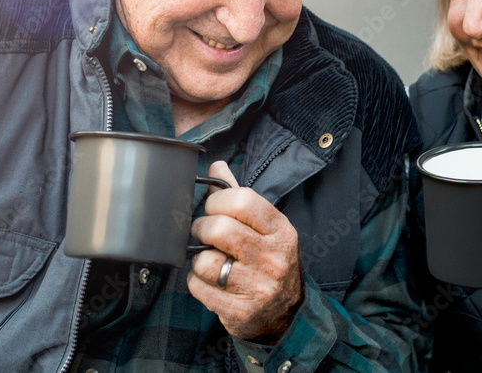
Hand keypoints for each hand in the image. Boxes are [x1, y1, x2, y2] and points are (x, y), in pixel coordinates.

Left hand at [188, 161, 303, 342]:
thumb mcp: (264, 226)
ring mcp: (258, 287)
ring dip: (198, 258)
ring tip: (208, 258)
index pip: (241, 200)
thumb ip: (239, 196)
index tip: (212, 208)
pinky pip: (198, 287)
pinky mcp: (240, 312)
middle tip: (204, 233)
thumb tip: (215, 166)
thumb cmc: (268, 259)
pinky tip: (209, 280)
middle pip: (219, 229)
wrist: (285, 313)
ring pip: (204, 261)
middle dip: (201, 228)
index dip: (216, 201)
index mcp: (280, 230)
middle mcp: (273, 258)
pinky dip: (196, 281)